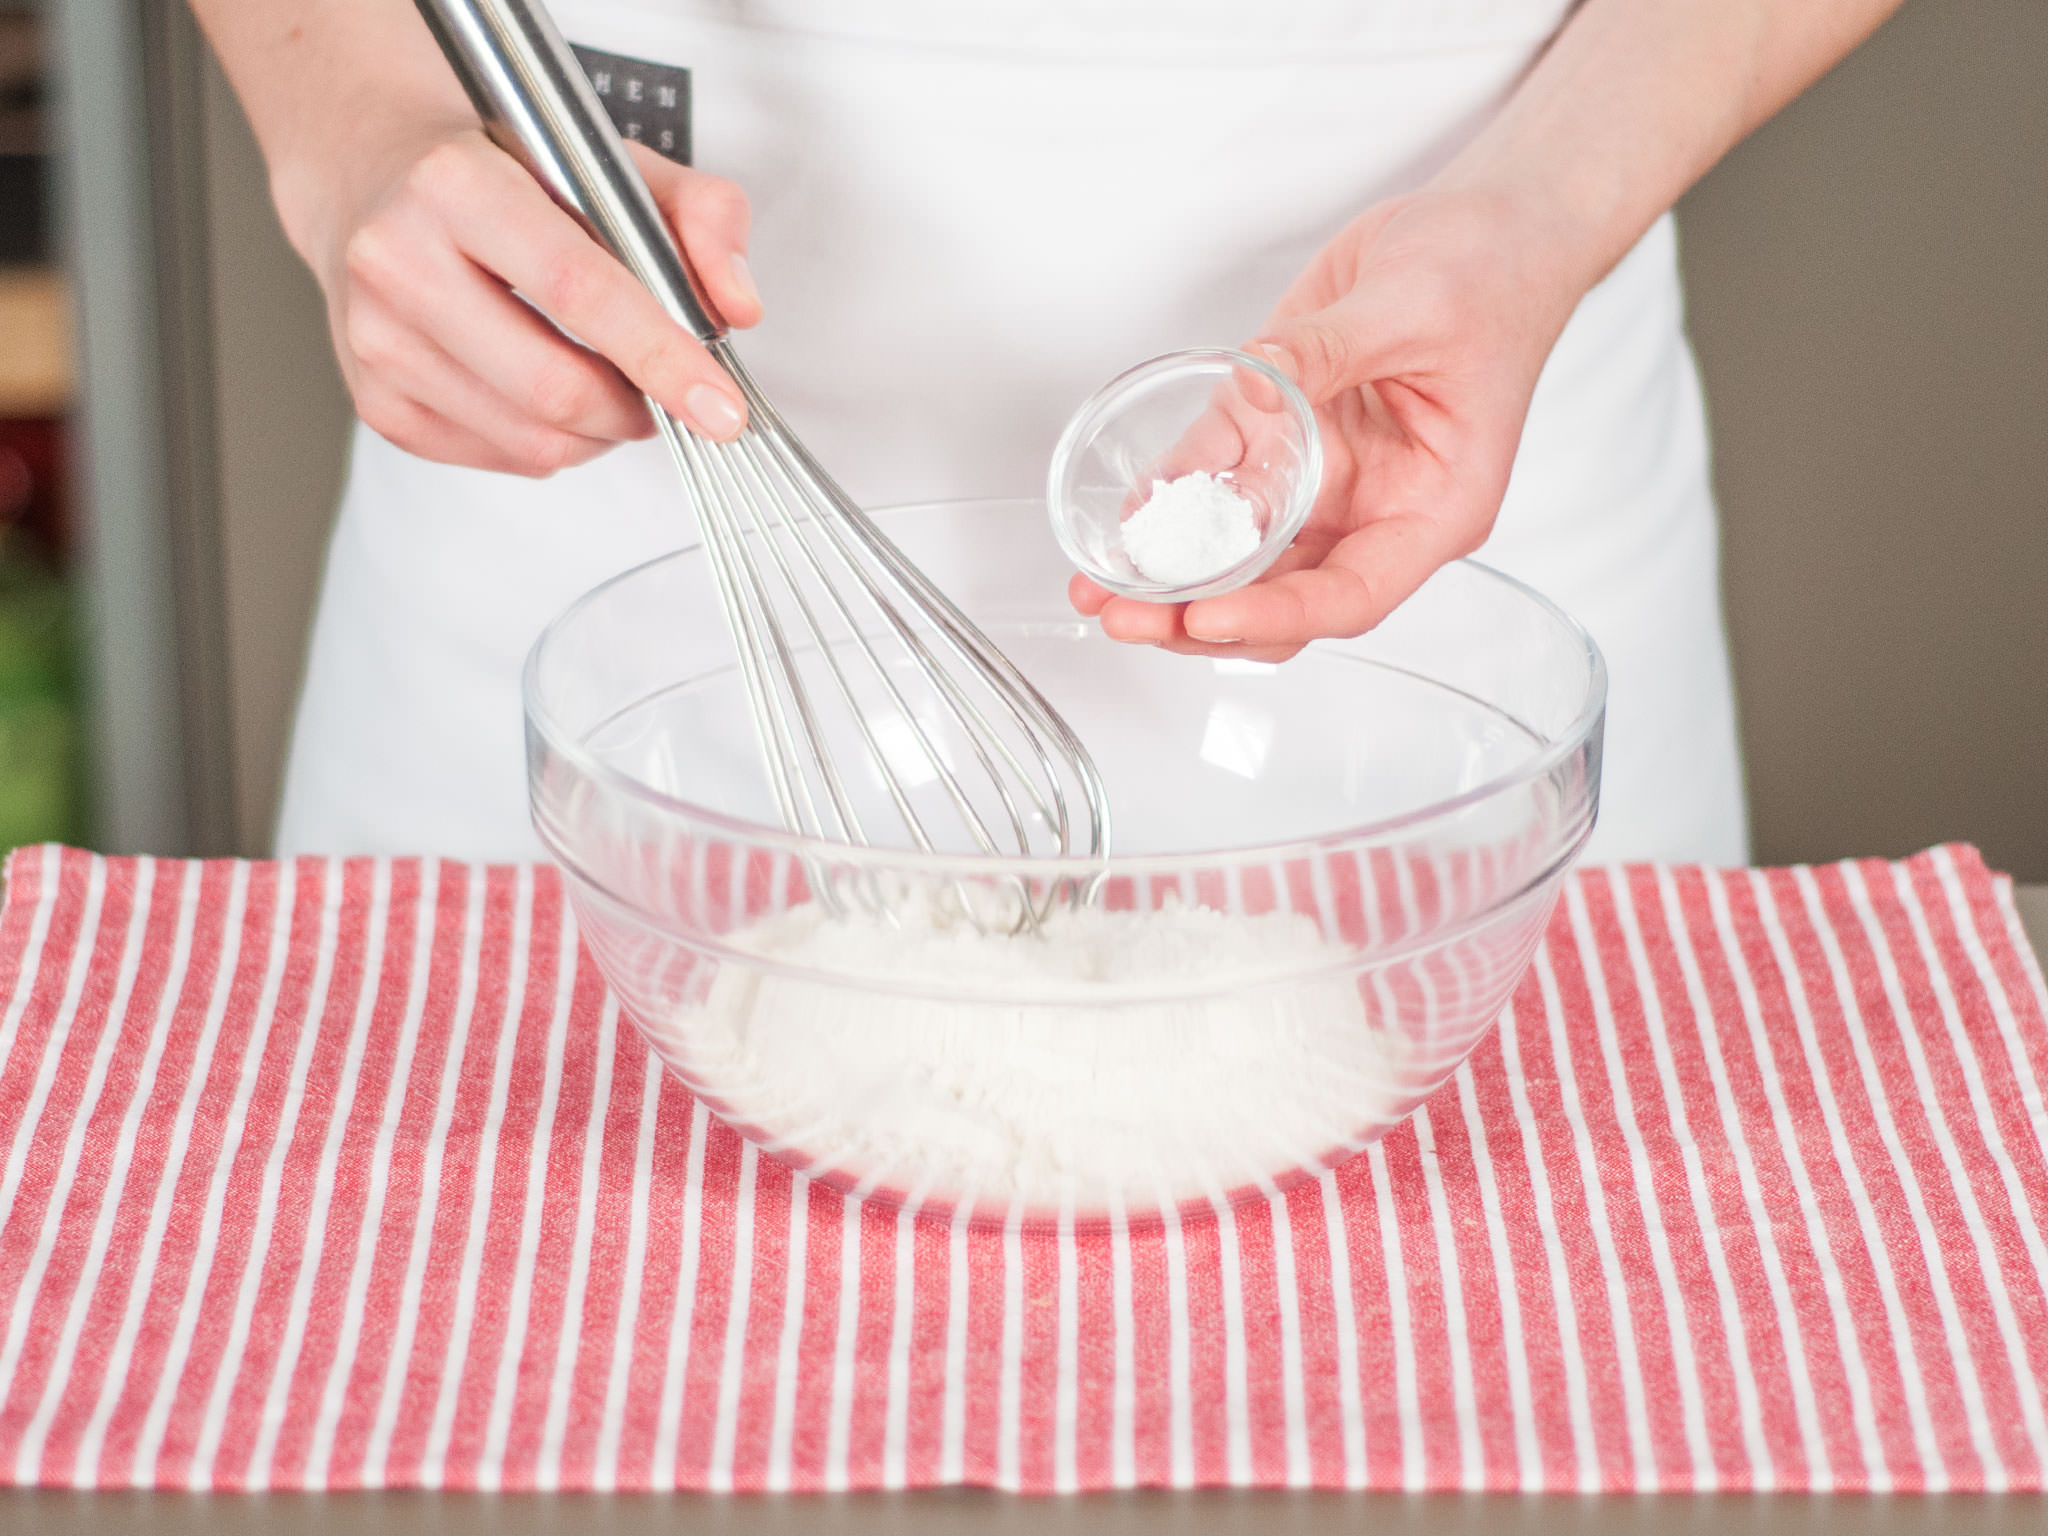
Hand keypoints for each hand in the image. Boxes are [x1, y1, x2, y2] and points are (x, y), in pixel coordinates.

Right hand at [296, 124, 761, 476]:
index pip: (578, 291)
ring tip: (611, 385)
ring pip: (533, 440)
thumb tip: (739, 307)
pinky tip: (553, 395)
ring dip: (601, 433)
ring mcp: (377, 338)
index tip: (721, 406)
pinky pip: (501, 459)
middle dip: (639, 410)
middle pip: (555, 387)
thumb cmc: (508, 172)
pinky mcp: (377, 400)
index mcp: (457, 184)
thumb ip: (702, 215)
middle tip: (669, 393)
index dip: (662, 359)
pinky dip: (554, 443)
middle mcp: (398, 260)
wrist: (377, 171)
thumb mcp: (616, 161)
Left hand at [1069, 191, 1581, 659]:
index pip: (1350, 594)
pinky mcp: (1280, 431)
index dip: (1277, 617)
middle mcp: (1373, 508)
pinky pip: (1215, 482)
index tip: (1209, 614)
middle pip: (1281, 596)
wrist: (1487, 223)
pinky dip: (1167, 508)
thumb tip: (1259, 380)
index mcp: (1433, 507)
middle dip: (1199, 618)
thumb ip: (1330, 350)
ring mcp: (1323, 477)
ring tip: (1098, 588)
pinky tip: (1122, 521)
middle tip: (1127, 616)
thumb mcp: (1416, 306)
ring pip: (1240, 559)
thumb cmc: (1494, 274)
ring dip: (1169, 578)